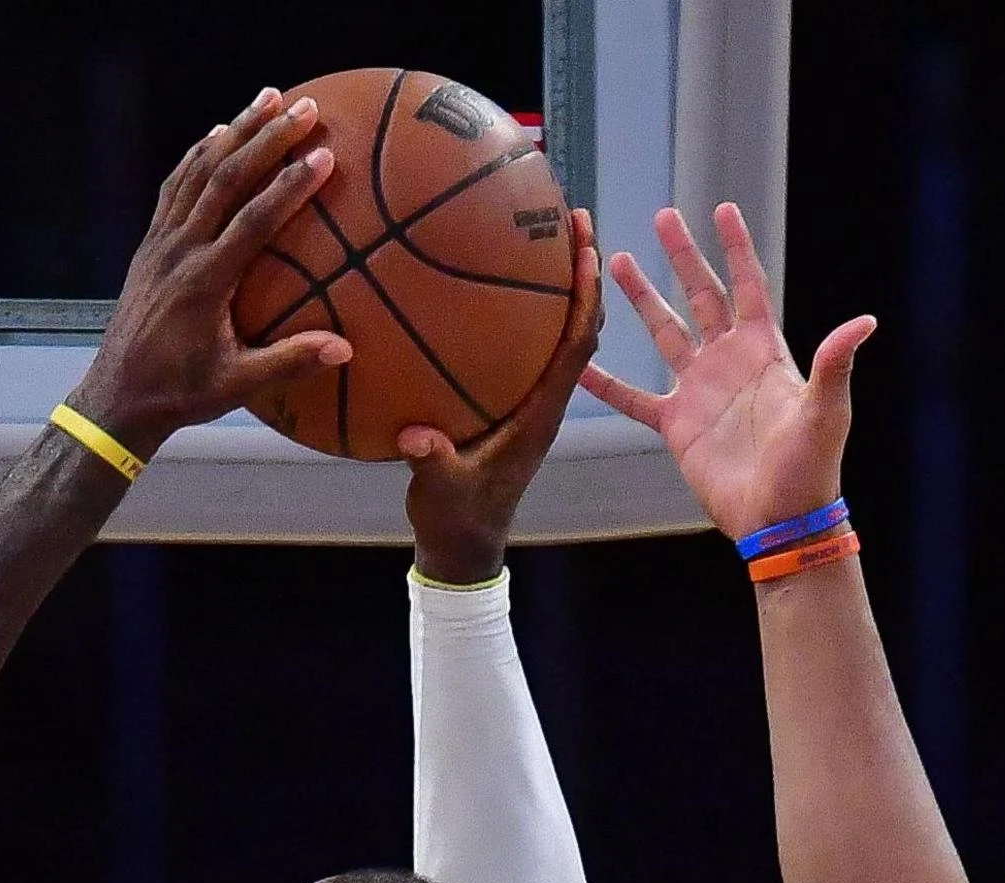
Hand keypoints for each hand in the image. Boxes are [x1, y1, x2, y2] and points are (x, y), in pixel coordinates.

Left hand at [67, 90, 353, 456]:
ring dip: (234, 131)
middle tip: (305, 106)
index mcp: (204, 283)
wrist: (116, 396)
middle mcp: (179, 252)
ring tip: (267, 98)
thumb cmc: (178, 393)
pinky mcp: (149, 244)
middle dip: (266, 138)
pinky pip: (174, 186)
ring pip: (197, 172)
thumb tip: (344, 347)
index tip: (322, 156)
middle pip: (224, 179)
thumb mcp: (235, 385)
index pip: (252, 221)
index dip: (288, 186)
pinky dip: (197, 154)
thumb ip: (288, 362)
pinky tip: (218, 133)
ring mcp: (160, 243)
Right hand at [400, 207, 604, 582]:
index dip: (586, 293)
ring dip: (563, 285)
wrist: (465, 542)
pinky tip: (504, 284)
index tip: (587, 244)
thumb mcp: (441, 491)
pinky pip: (532, 347)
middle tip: (574, 218)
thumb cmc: (458, 516)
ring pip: (562, 332)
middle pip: (581, 324)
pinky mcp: (516, 402)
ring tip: (549, 234)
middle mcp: (547, 399)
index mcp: (541, 413)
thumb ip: (433, 462)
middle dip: (584, 270)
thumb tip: (418, 437)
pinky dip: (531, 312)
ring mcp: (534, 400)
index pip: (578, 343)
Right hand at [580, 202, 873, 541]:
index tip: (723, 210)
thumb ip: (835, 364)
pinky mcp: (677, 424)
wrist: (779, 517)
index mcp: (764, 350)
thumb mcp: (826, 411)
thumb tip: (865, 322)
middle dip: (682, 256)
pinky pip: (634, 398)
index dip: (736, 248)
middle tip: (663, 217)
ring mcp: (699, 390)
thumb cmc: (811, 466)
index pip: (748, 285)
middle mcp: (728, 361)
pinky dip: (606, 383)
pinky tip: (580, 363)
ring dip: (642, 299)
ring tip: (616, 264)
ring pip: (664, 332)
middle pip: (702, 295)